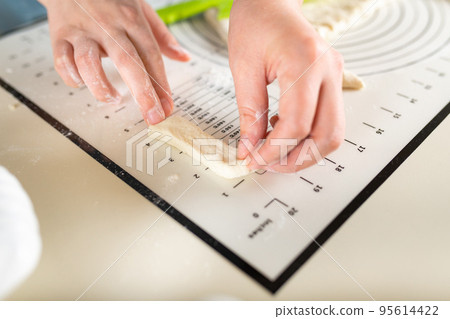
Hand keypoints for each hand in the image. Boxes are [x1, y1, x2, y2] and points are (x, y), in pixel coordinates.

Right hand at [39, 0, 189, 123]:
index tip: (167, 107)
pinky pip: (62, 61)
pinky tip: (82, 83)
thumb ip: (162, 36)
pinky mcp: (60, 35)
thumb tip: (183, 57)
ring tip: (114, 99)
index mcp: (131, 19)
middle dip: (143, 94)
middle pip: (128, 62)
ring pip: (89, 63)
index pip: (151, 56)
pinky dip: (72, 77)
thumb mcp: (141, 9)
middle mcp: (107, 26)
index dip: (161, 85)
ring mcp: (83, 31)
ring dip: (102, 87)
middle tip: (153, 116)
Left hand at [229, 0, 344, 172]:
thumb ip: (249, 112)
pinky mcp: (333, 83)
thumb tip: (250, 147)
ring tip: (274, 152)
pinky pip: (328, 121)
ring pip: (333, 133)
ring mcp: (336, 77)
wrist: (271, 3)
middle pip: (326, 136)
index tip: (253, 159)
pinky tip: (282, 132)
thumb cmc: (256, 25)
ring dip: (305, 153)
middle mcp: (329, 72)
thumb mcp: (243, 68)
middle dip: (296, 160)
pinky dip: (308, 137)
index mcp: (306, 63)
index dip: (273, 151)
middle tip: (267, 164)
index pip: (297, 125)